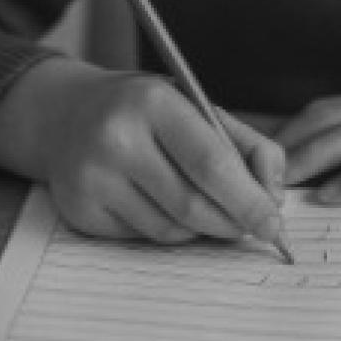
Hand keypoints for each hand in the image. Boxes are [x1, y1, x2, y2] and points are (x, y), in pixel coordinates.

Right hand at [0, 57, 286, 244]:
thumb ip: (248, 145)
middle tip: (254, 227)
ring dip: (201, 228)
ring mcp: (92, 178)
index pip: (211, 163)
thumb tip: (274, 196)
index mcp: (154, 103)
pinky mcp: (79, 211)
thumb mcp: (197, 107)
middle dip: (233, 223)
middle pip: (192, 205)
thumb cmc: (147, 111)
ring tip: (203, 203)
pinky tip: (161, 202)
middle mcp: (116, 139)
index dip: (249, 200)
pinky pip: (144, 238)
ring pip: (171, 230)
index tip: (274, 224)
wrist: (67, 114)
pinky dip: (168, 230)